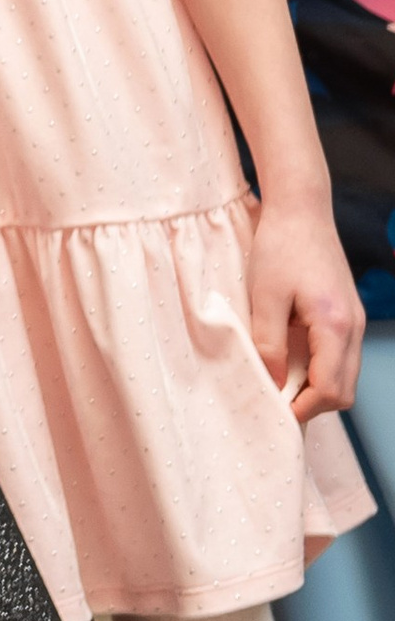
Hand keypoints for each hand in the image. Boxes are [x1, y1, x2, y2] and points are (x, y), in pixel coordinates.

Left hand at [247, 191, 361, 420]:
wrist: (301, 209)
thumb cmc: (279, 247)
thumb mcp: (264, 296)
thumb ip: (269, 343)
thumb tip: (273, 384)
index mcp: (335, 326)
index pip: (330, 390)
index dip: (303, 408)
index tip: (274, 411)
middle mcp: (354, 329)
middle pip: (343, 391)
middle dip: (312, 404)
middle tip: (275, 401)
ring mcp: (356, 322)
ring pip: (345, 376)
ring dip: (317, 388)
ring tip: (280, 382)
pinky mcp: (349, 315)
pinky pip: (342, 357)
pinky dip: (321, 368)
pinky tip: (293, 361)